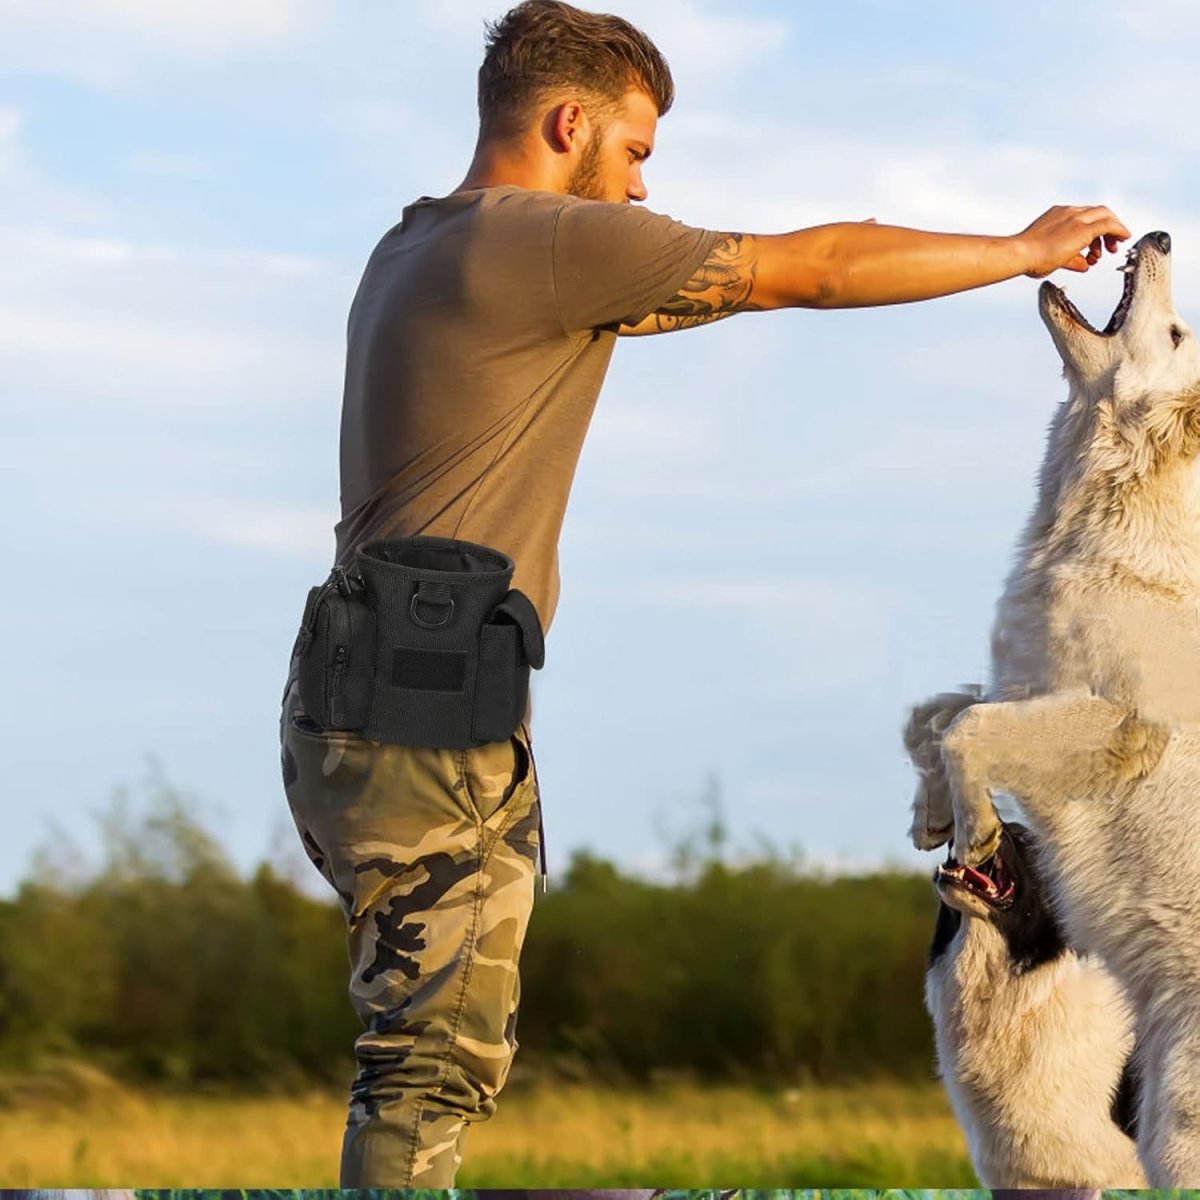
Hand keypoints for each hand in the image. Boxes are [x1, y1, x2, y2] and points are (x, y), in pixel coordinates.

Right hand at [1014, 205, 1130, 277]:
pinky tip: (1125, 238)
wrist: (1021, 254)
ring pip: (1105, 215)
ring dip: (1113, 231)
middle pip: (1097, 212)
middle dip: (1107, 228)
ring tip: (1112, 249)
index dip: (1093, 230)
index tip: (1094, 246)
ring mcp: (1076, 217)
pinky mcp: (1083, 227)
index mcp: (1057, 215)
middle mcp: (1068, 212)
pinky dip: (1119, 230)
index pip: (1082, 217)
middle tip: (1110, 247)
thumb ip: (1071, 259)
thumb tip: (1085, 264)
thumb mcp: (1053, 258)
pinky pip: (1109, 224)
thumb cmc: (1028, 259)